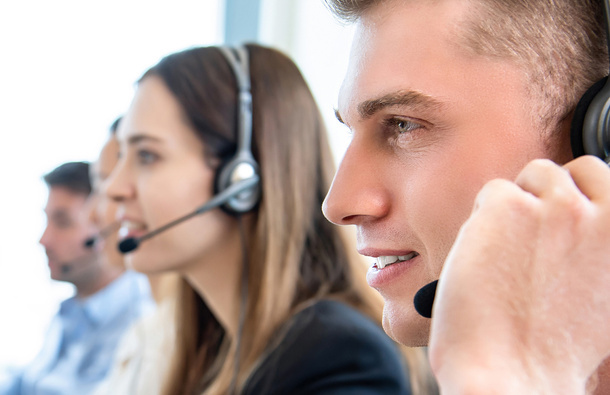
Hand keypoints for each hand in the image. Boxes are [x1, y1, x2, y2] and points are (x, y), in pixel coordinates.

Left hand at [428, 156, 609, 394]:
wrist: (512, 374)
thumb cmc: (552, 348)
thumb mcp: (603, 295)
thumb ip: (596, 249)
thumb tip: (580, 218)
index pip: (604, 181)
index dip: (577, 201)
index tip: (560, 222)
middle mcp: (605, 215)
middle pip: (570, 171)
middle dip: (548, 194)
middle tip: (528, 234)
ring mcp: (558, 207)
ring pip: (531, 175)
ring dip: (515, 205)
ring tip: (506, 251)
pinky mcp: (508, 207)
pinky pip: (492, 192)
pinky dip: (483, 219)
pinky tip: (485, 255)